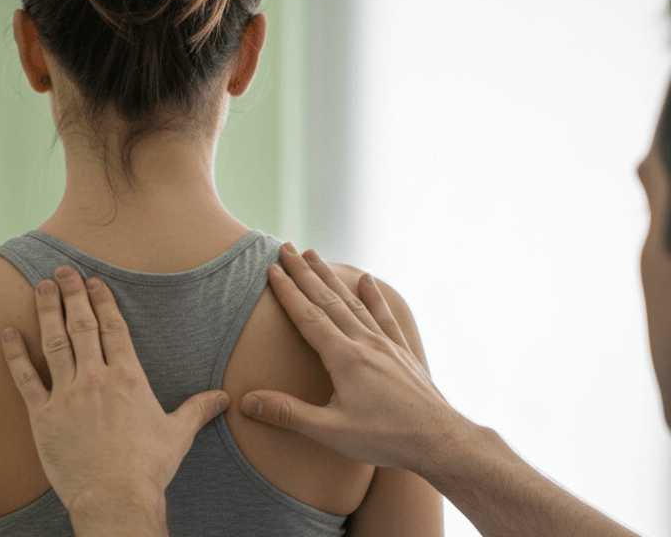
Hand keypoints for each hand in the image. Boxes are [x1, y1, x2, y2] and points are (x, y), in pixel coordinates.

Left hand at [1, 266, 230, 514]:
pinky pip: (25, 378)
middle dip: (72, 294)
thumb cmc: (147, 467)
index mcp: (127, 376)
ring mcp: (66, 394)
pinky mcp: (42, 416)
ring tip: (40, 287)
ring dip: (46, 311)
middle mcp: (96, 377)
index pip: (112, 328)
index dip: (102, 301)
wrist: (115, 497)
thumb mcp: (177, 434)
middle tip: (63, 271)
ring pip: (54, 342)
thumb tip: (222, 399)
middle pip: (81, 325)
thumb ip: (197, 409)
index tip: (94, 282)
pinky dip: (15, 354)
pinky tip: (7, 333)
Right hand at [240, 244, 473, 474]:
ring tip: (314, 255)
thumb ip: (288, 413)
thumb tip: (246, 401)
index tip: (271, 268)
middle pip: (327, 300)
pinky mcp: (402, 353)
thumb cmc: (385, 439)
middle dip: (303, 272)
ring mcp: (385, 345)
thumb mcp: (331, 432)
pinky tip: (367, 280)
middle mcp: (364, 343)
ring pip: (352, 302)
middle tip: (285, 247)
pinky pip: (384, 316)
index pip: (308, 316)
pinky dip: (373, 296)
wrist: (440, 441)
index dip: (287, 291)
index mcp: (344, 358)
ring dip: (330, 277)